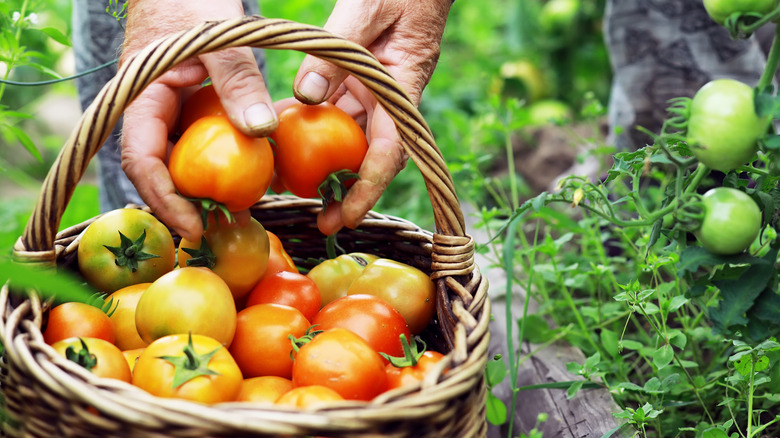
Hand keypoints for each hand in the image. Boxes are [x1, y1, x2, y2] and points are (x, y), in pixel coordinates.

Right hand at [119, 0, 274, 241]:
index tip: (194, 226)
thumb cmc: (192, 2)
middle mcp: (149, 113)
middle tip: (221, 229)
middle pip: (158, 171)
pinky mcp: (187, 111)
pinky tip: (244, 177)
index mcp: (141, 99)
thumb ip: (237, 79)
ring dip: (201, 189)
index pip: (141, 161)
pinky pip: (197, 145)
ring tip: (235, 212)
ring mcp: (168, 113)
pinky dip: (216, 163)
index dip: (164, 199)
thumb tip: (261, 131)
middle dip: (184, 205)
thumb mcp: (219, 38)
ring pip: (178, 161)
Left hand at [292, 0, 451, 234]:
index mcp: (402, 87)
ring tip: (293, 187)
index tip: (348, 217)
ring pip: (350, 138)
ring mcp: (374, 91)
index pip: (390, 149)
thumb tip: (304, 96)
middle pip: (370, 155)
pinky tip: (284, 137)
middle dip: (349, 192)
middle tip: (322, 222)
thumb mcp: (367, 7)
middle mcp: (390, 98)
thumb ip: (335, 51)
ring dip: (326, 163)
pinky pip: (336, 110)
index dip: (369, 188)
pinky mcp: (359, 80)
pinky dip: (313, 126)